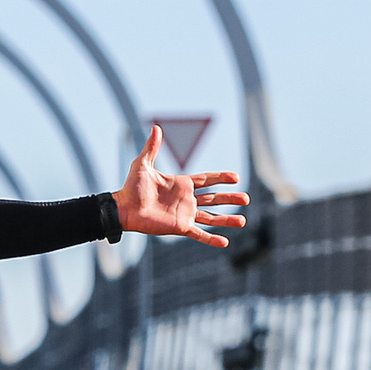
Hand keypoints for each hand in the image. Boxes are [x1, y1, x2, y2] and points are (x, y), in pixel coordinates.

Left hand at [114, 124, 247, 245]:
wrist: (124, 208)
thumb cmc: (131, 187)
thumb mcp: (143, 164)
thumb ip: (152, 147)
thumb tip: (156, 127)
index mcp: (181, 183)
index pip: (207, 179)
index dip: (221, 178)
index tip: (236, 177)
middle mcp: (186, 199)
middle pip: (214, 198)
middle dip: (230, 199)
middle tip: (246, 199)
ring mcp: (185, 214)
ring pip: (211, 217)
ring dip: (227, 220)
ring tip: (243, 221)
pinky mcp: (180, 227)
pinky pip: (199, 234)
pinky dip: (211, 239)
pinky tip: (225, 242)